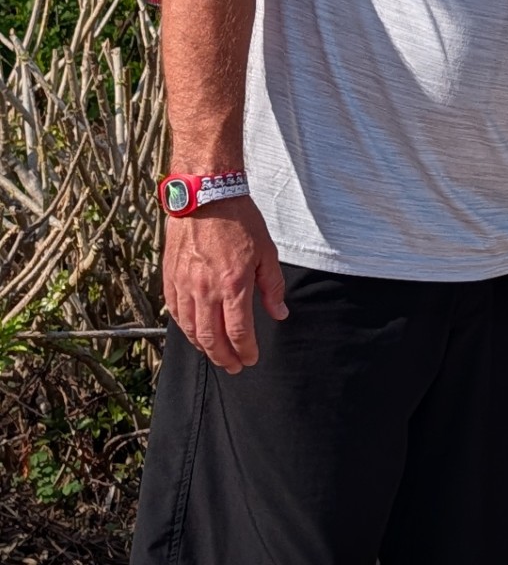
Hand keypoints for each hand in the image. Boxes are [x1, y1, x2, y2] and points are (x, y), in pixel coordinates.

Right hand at [162, 197, 287, 373]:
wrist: (205, 197)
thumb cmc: (240, 222)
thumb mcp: (267, 253)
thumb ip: (272, 287)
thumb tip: (279, 314)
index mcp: (233, 285)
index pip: (238, 331)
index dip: (245, 351)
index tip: (250, 359)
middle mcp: (205, 290)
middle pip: (211, 338)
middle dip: (224, 357)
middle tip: (234, 367)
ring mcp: (184, 285)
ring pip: (190, 329)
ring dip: (204, 348)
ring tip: (216, 355)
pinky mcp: (170, 278)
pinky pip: (174, 312)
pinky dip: (184, 329)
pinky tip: (194, 334)